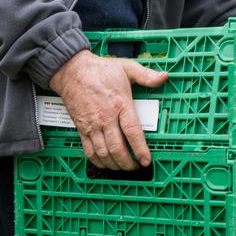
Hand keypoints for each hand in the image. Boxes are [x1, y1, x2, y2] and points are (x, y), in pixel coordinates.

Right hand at [48, 50, 167, 170]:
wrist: (71, 71)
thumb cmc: (99, 70)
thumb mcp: (126, 67)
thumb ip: (146, 75)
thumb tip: (163, 77)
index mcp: (119, 103)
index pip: (132, 131)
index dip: (140, 149)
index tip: (146, 160)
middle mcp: (105, 117)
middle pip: (117, 148)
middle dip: (128, 162)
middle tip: (136, 166)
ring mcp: (92, 125)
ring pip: (103, 153)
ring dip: (114, 164)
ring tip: (123, 167)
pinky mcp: (81, 128)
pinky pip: (89, 151)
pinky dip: (98, 161)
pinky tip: (106, 163)